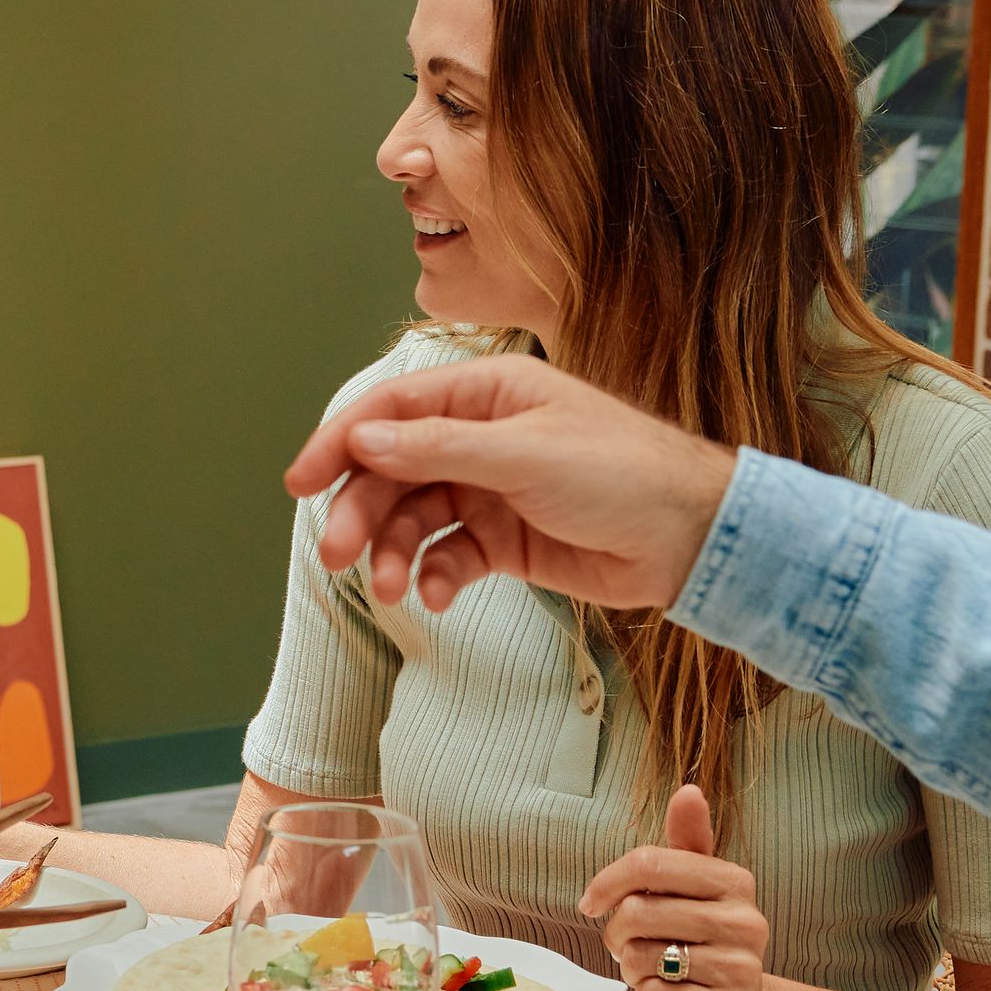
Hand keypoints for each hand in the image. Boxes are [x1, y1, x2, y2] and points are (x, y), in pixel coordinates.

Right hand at [285, 355, 736, 614]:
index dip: (340, 442)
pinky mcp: (504, 540)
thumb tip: (364, 438)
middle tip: (336, 556)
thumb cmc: (625, 473)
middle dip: (360, 512)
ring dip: (394, 553)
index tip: (299, 481)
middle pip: (391, 470)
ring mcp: (489, 490)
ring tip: (392, 589)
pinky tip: (438, 595)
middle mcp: (479, 438)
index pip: (391, 410)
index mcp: (486, 395)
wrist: (691, 539)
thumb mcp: (525, 454)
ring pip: (414, 519)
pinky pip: (447, 557)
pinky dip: (434, 577)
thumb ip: (439, 448)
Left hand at [580, 783, 776, 990]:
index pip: (650, 863)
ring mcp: (741, 967)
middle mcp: (745, 920)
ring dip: (630, 966)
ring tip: (651, 968)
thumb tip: (688, 790)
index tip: (590, 903)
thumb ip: (686, 843)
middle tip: (626, 944)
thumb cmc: (702, 942)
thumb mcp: (695, 889)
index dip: (606, 882)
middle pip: (639, 912)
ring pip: (643, 956)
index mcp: (733, 881)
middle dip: (617, 933)